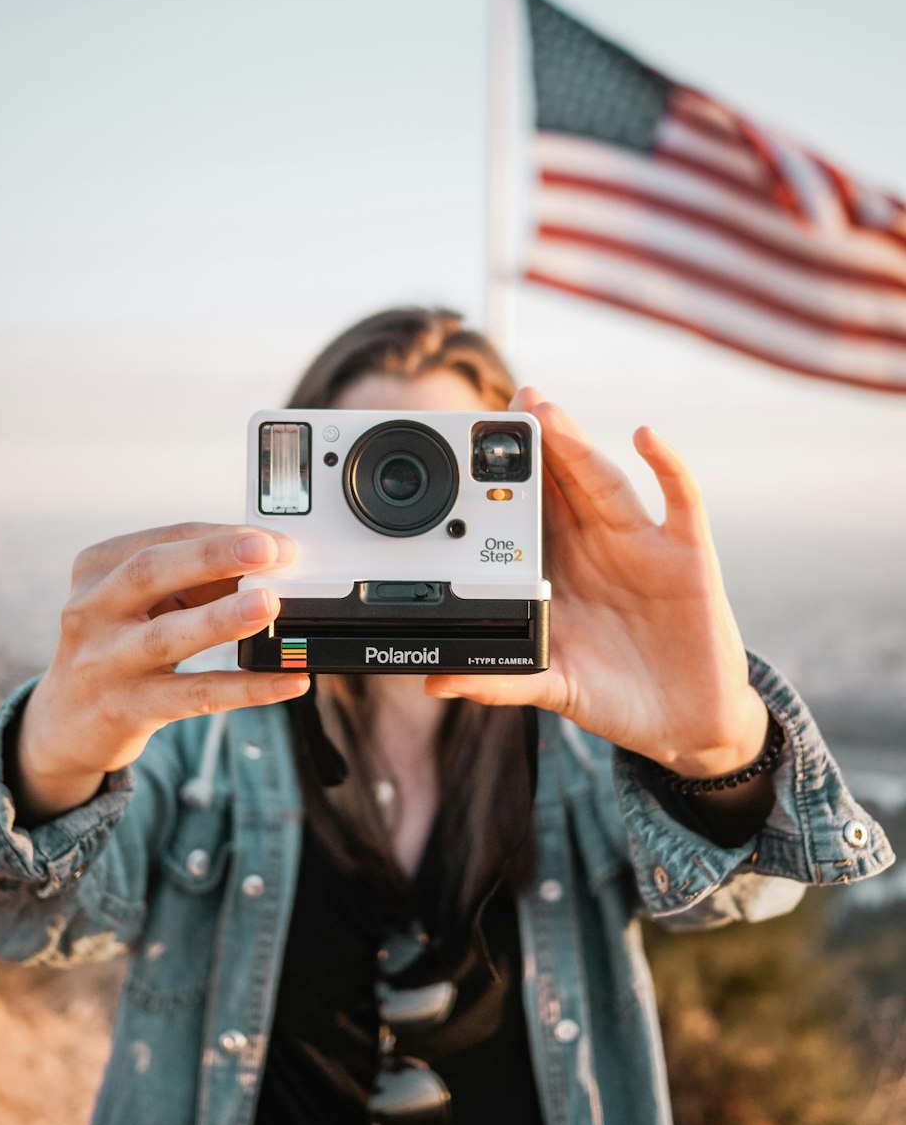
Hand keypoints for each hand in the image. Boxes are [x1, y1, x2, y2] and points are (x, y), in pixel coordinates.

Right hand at [16, 522, 307, 818]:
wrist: (67, 722)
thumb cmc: (119, 645)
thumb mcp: (141, 604)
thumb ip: (195, 583)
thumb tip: (271, 570)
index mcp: (98, 568)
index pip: (166, 539)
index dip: (223, 537)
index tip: (275, 540)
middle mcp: (91, 610)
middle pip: (150, 572)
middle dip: (212, 557)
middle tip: (269, 551)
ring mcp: (104, 662)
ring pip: (165, 637)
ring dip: (221, 619)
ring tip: (269, 606)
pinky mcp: (126, 709)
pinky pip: (195, 697)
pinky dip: (247, 688)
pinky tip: (289, 682)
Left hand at [426, 391, 767, 776]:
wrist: (686, 723)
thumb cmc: (616, 697)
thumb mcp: (554, 687)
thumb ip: (501, 681)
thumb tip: (436, 682)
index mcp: (558, 570)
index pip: (524, 512)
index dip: (500, 478)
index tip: (468, 443)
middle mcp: (597, 546)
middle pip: (561, 482)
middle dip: (537, 441)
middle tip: (509, 400)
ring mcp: (642, 546)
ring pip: (605, 483)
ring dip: (578, 446)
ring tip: (547, 412)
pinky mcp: (688, 556)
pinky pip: (680, 501)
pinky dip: (668, 465)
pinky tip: (645, 436)